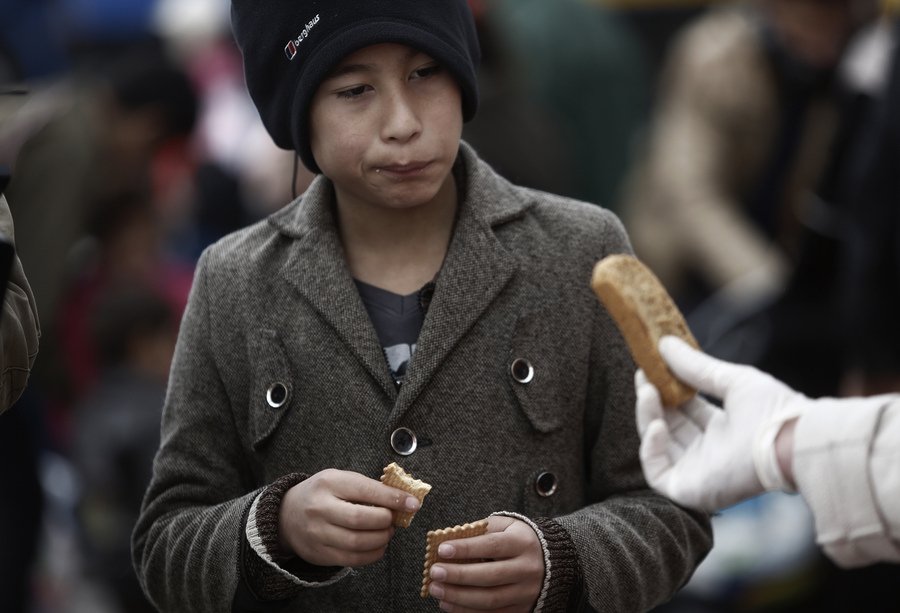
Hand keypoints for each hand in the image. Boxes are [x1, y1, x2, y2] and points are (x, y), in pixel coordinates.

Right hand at [278, 468, 420, 566]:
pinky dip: (372, 555)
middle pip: (361, 519)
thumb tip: (402, 500)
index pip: (365, 490)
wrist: (286, 514)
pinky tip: (378, 546)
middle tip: (394, 520)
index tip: (412, 503)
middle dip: (385, 521)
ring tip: (387, 532)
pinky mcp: (319, 554)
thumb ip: (367, 487)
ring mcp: (317, 533)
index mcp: (329, 483)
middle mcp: (320, 508)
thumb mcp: (340, 479)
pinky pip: (351, 560)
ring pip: (357, 543)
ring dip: (381, 539)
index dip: (393, 498)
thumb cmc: (321, 493)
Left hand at [427, 515, 543, 611]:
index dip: (466, 548)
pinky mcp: (521, 609)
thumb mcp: (505, 526)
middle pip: (490, 576)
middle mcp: (527, 569)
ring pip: (490, 599)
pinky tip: (447, 604)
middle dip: (459, 575)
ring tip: (436, 589)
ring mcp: (525, 592)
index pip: (492, 546)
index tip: (442, 549)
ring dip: (458, 597)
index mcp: (522, 543)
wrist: (550, 561)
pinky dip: (467, 611)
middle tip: (434, 572)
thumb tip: (448, 542)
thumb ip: (480, 531)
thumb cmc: (516, 539)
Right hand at [635, 336, 812, 511]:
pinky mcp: (689, 491)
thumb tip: (664, 343)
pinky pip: (656, 473)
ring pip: (657, 446)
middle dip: (653, 400)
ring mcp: (697, 473)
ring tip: (648, 391)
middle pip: (668, 426)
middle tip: (643, 375)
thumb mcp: (732, 380)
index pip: (685, 410)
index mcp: (724, 430)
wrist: (789, 443)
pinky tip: (657, 425)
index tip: (651, 367)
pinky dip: (650, 448)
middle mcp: (709, 453)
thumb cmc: (772, 411)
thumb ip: (696, 366)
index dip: (666, 390)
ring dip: (647, 417)